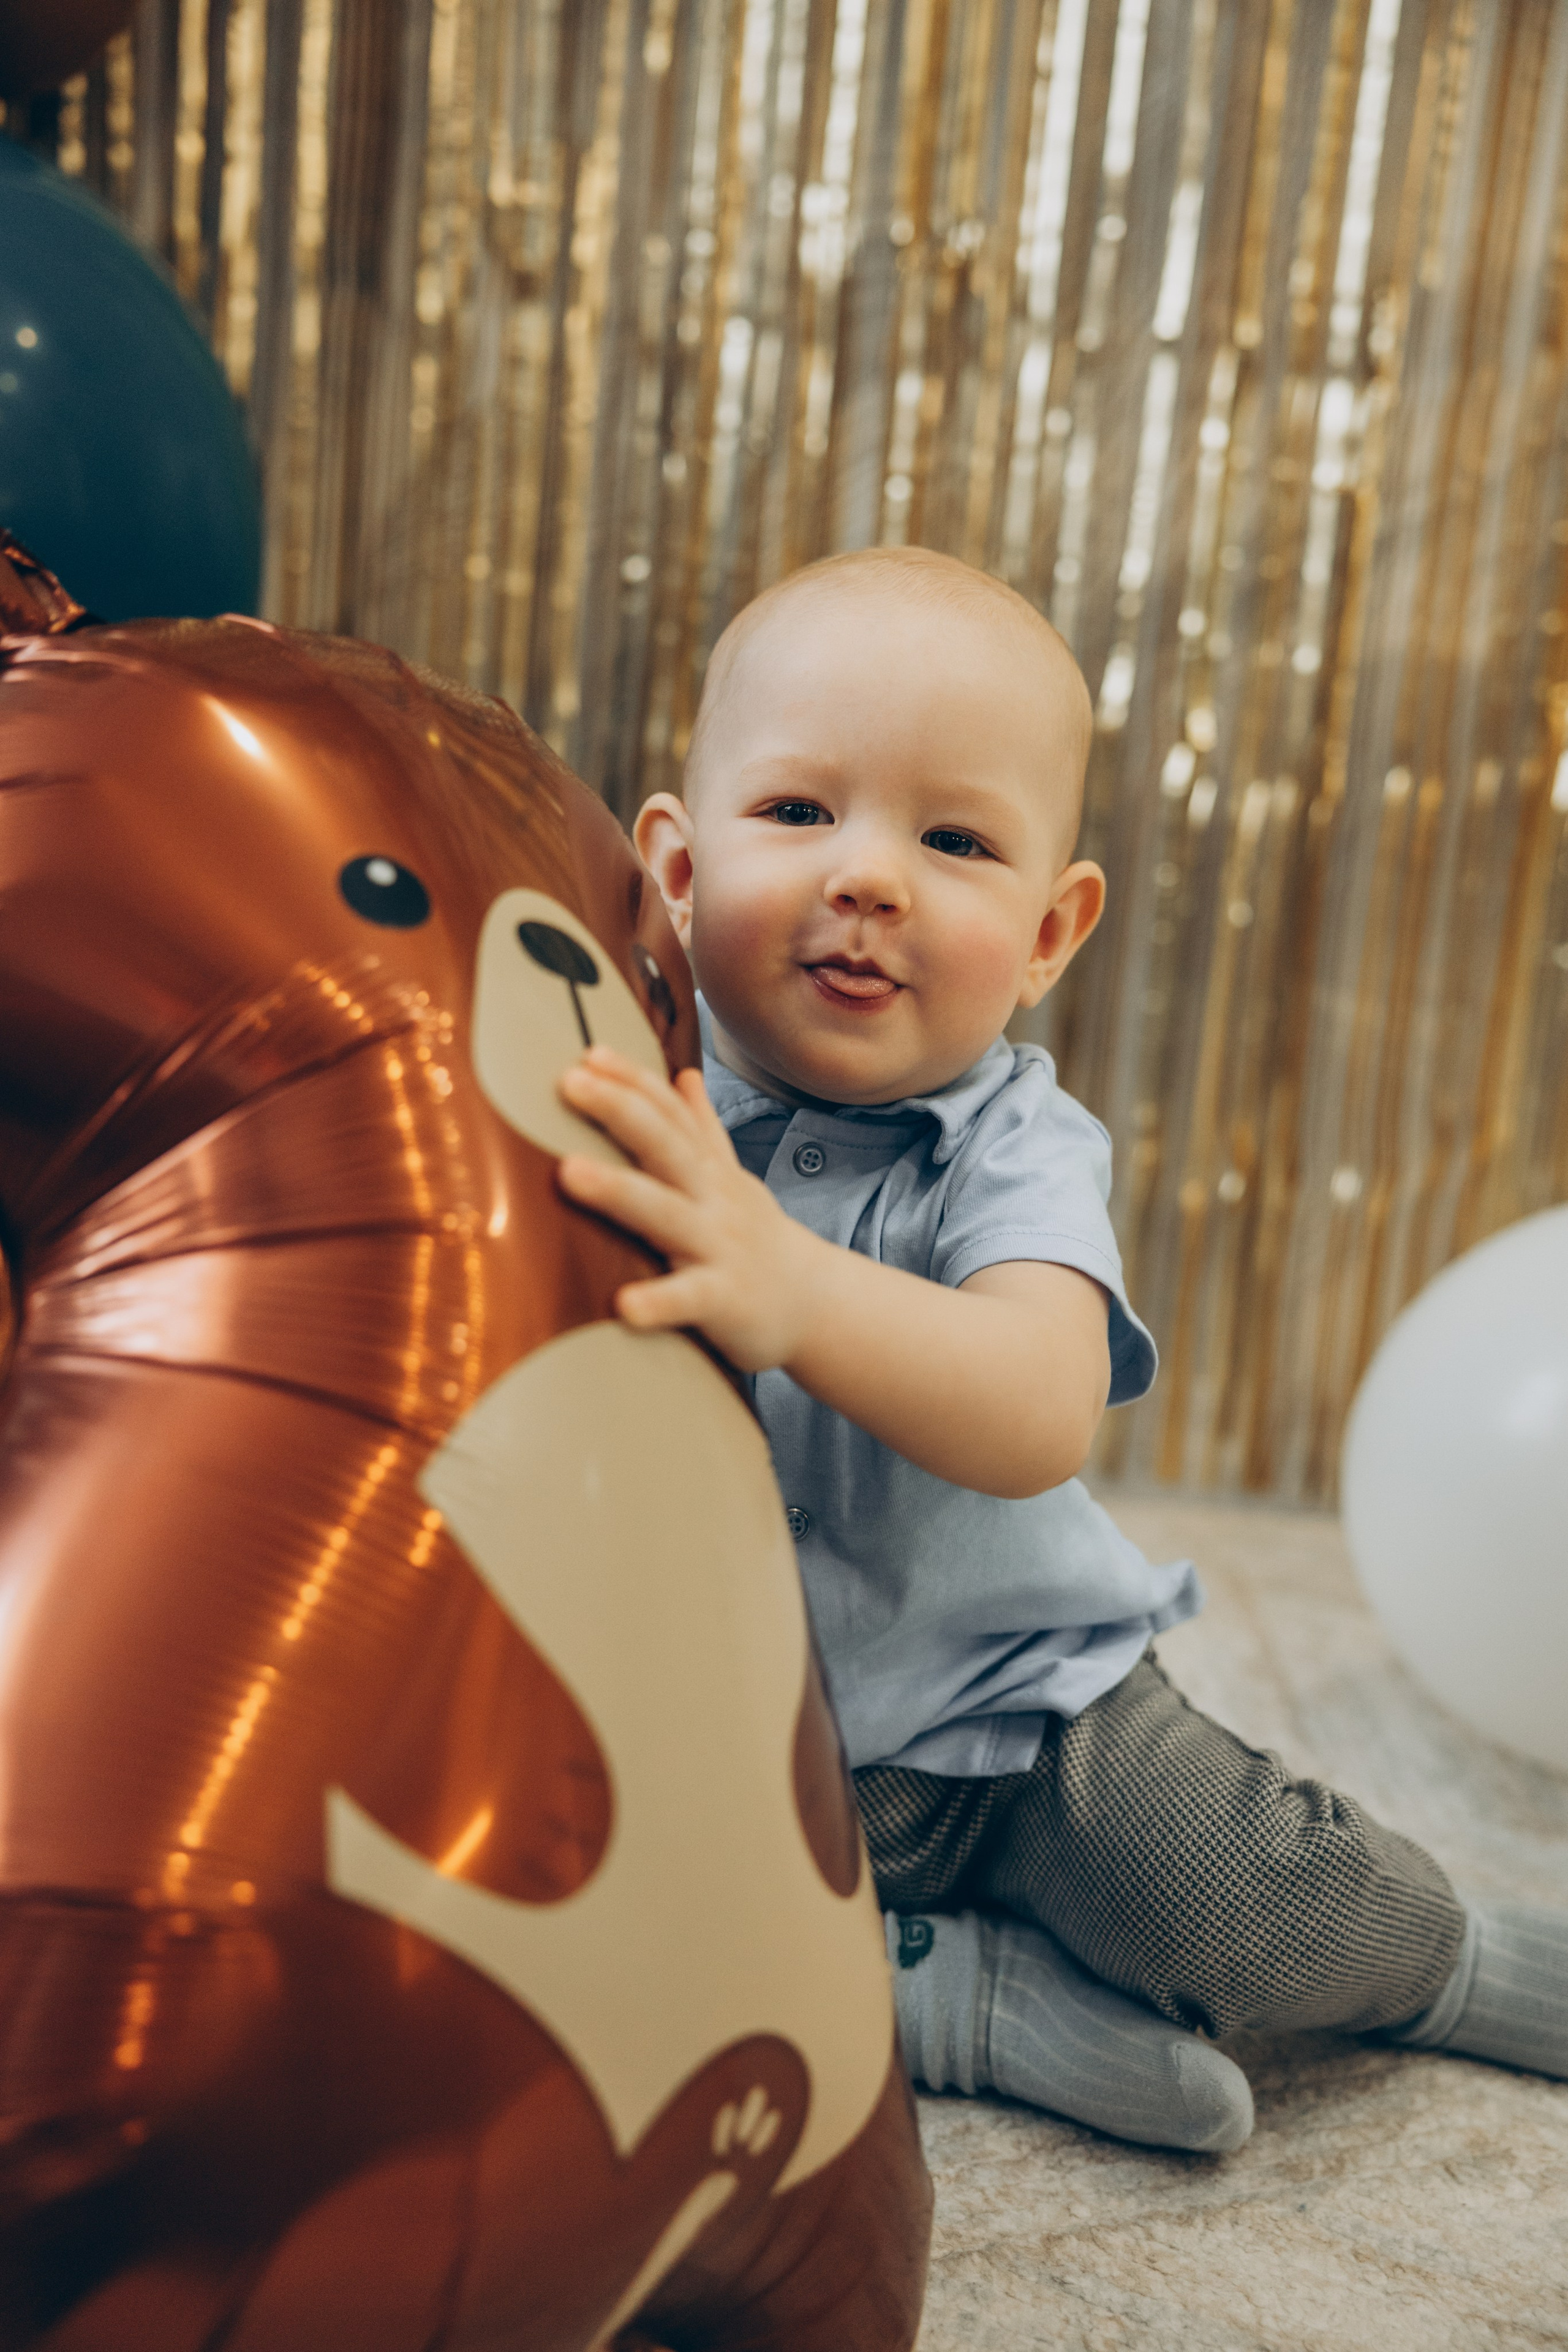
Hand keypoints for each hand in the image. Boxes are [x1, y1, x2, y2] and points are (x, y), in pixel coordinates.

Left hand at [556, 1048, 825, 1370]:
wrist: (813, 1301)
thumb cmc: (755, 1237)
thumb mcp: (731, 1177)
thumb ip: (702, 1128)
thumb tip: (684, 1074)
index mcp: (707, 1170)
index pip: (670, 1112)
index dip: (633, 1080)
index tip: (590, 1053)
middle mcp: (713, 1199)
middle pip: (665, 1145)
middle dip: (620, 1110)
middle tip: (570, 1082)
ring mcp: (719, 1247)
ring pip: (666, 1213)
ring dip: (618, 1190)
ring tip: (568, 1171)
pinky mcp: (723, 1300)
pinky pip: (687, 1299)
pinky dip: (658, 1302)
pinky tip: (623, 1305)